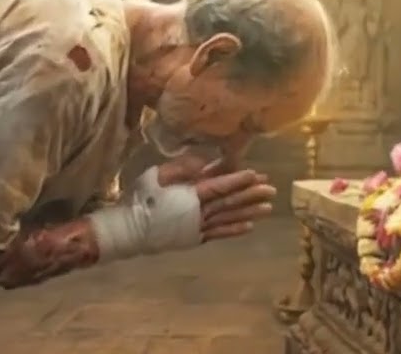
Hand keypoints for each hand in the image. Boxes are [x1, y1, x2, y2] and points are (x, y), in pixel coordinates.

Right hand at [88, 161, 274, 261]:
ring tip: (268, 208)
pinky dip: (234, 230)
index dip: (238, 180)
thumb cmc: (142, 199)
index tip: (255, 174)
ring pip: (228, 218)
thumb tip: (205, 163)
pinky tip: (249, 226)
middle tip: (271, 190)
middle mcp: (198, 213)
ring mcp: (198, 227)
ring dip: (249, 212)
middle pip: (229, 202)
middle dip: (251, 195)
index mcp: (190, 195)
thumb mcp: (157, 175)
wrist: (129, 230)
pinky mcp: (195, 238)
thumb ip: (182, 168)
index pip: (219, 186)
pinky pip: (219, 234)